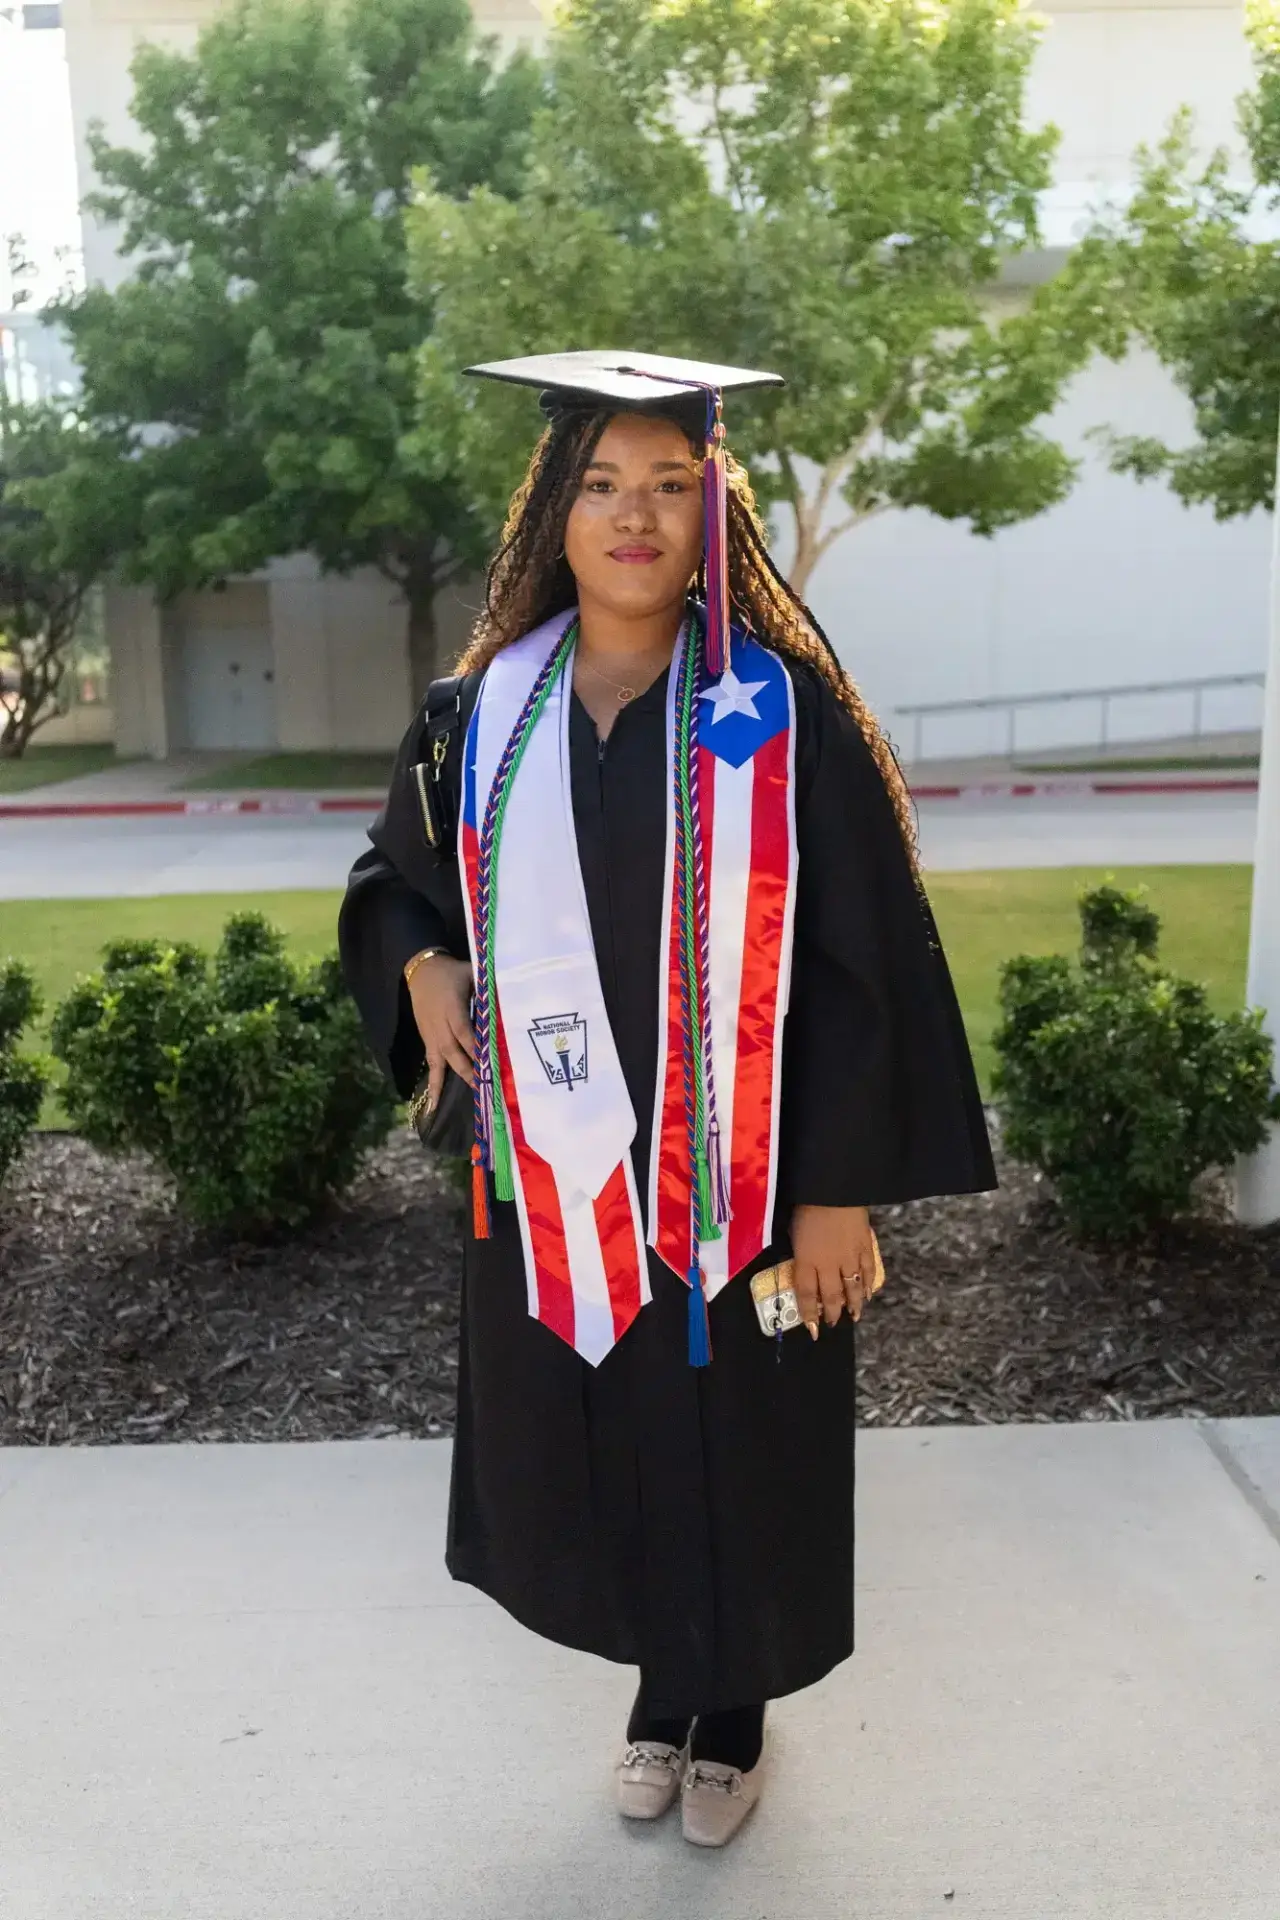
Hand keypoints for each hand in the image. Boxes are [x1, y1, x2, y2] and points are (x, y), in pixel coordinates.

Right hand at [405, 952, 474, 1105]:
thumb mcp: (470, 973)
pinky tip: (433, 1106)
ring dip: (456, 1078)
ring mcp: (432, 1035)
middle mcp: (440, 1025)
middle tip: (484, 1085)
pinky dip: (433, 1085)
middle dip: (469, 1069)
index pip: (464, 1031)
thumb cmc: (451, 972)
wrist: (421, 971)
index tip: (489, 1061)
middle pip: (454, 1050)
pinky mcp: (428, 1041)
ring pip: (442, 1060)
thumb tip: (508, 1001)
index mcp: (452, 1007)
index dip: (475, 1047)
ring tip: (471, 1094)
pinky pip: (431, 1065)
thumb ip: (486, 989)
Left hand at [790, 1204, 882, 1332]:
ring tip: (854, 1316)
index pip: (806, 1295)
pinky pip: (868, 1271)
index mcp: (806, 1260)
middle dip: (832, 1313)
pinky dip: (868, 1284)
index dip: (809, 1315)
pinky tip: (867, 1293)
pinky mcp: (865, 1246)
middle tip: (833, 1323)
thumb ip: (799, 1251)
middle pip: (830, 1296)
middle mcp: (827, 1264)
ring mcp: (849, 1257)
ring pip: (852, 1288)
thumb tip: (803, 1264)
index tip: (812, 1329)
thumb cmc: (807, 1205)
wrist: (834, 1188)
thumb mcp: (793, 1229)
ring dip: (853, 1304)